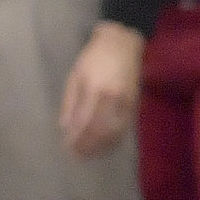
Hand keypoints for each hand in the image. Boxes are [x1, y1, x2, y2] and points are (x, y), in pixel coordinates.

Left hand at [59, 22, 144, 158]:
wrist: (122, 44)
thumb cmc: (94, 58)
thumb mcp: (75, 76)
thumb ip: (70, 102)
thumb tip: (65, 127)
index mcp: (94, 90)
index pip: (84, 122)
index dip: (76, 138)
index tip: (68, 147)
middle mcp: (113, 98)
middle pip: (99, 131)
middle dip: (88, 146)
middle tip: (78, 156)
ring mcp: (126, 102)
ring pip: (114, 132)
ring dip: (101, 147)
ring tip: (90, 155)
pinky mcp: (134, 104)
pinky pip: (124, 128)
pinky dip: (114, 140)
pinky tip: (106, 146)